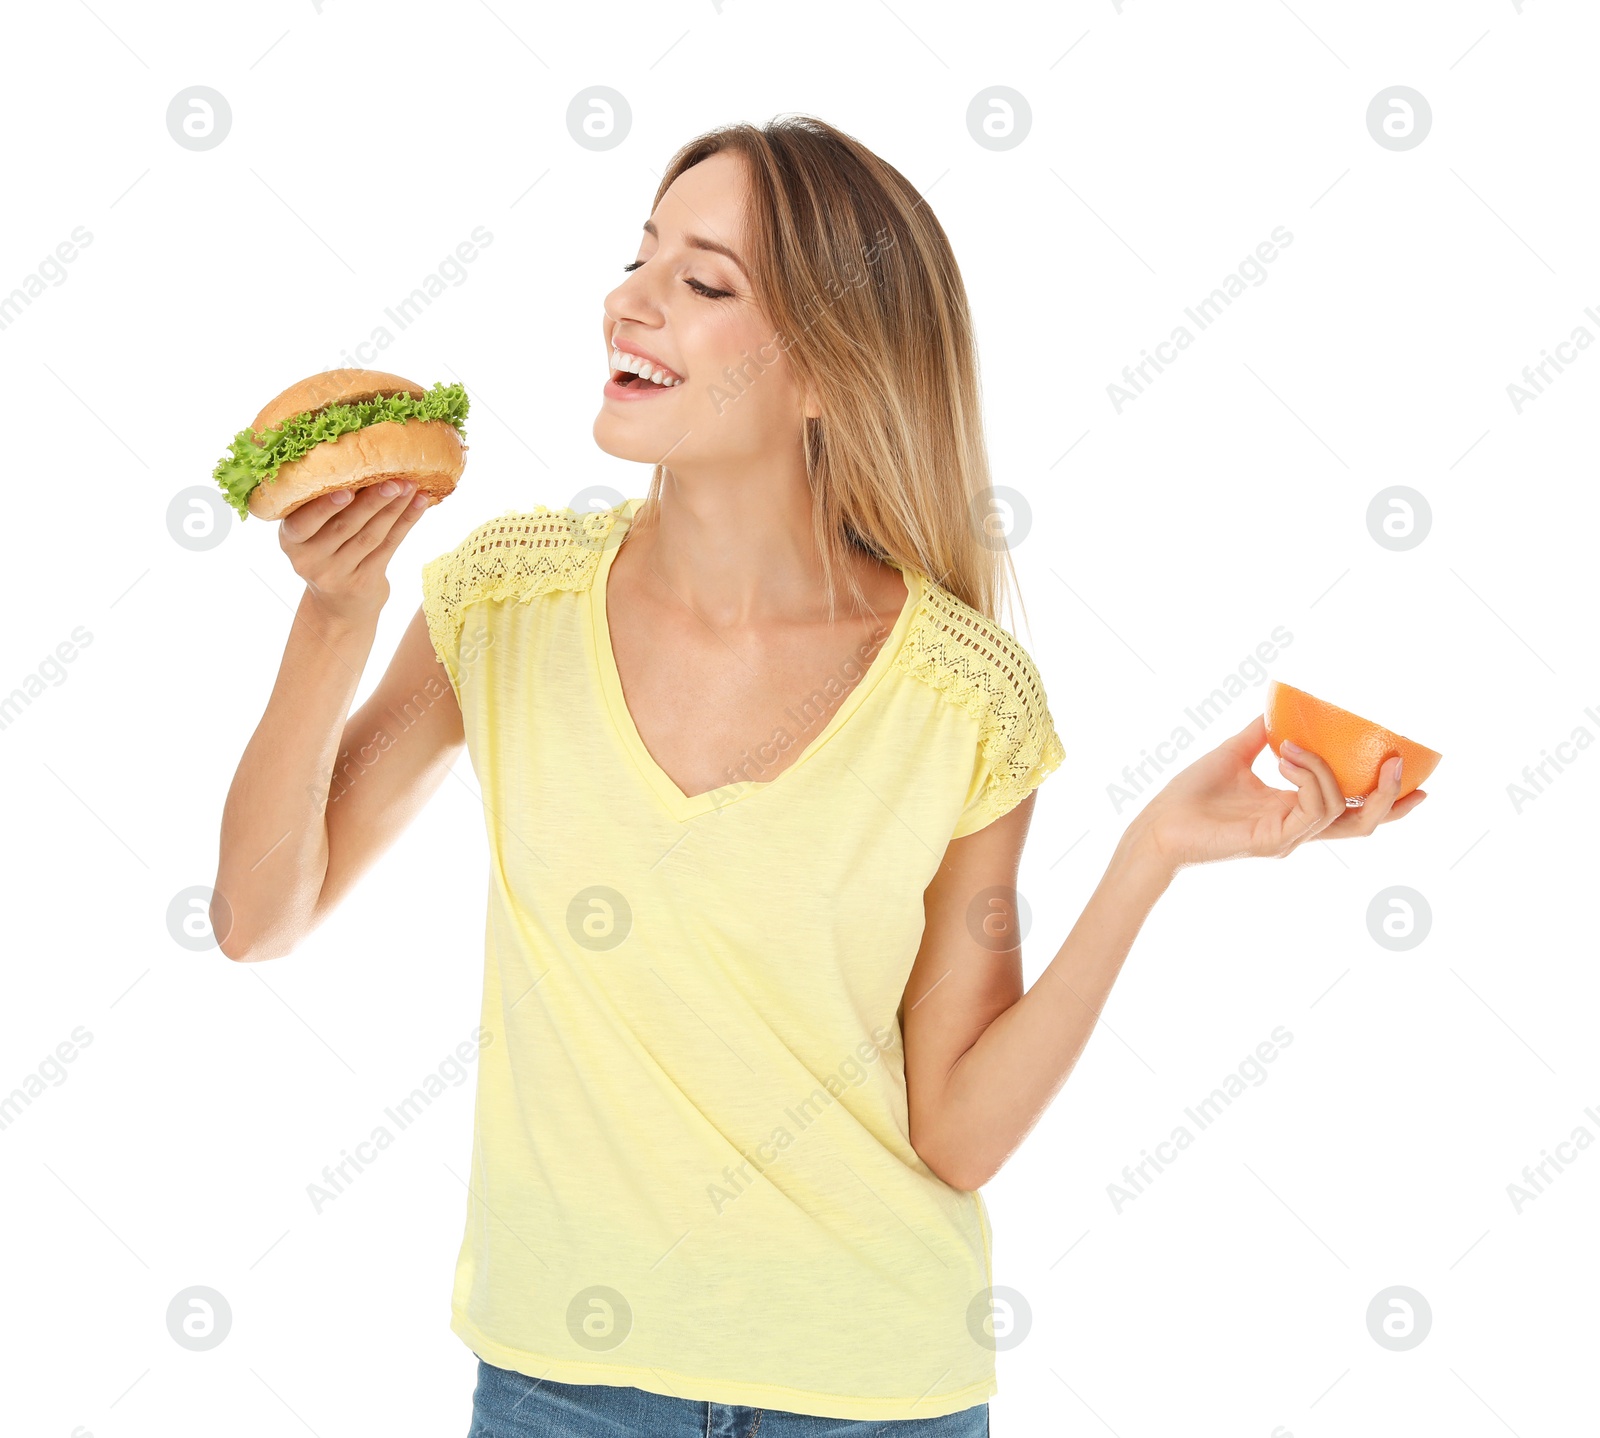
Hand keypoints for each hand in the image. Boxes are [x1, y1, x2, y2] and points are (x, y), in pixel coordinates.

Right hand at [279, 479, 431, 626]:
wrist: (337, 603)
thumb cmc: (325, 551)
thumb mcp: (310, 533)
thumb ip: (322, 504)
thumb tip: (355, 457)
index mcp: (290, 539)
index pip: (304, 521)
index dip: (325, 506)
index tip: (346, 488)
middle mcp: (309, 559)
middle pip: (344, 526)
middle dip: (371, 501)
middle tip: (393, 479)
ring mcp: (337, 574)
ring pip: (370, 536)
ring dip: (393, 508)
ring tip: (410, 485)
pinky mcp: (364, 581)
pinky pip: (388, 546)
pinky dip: (406, 522)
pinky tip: (419, 503)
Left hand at [1125, 714, 1428, 871]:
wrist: (1158, 824)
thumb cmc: (1189, 794)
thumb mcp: (1235, 753)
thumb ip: (1263, 733)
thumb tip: (1284, 704)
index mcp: (1293, 812)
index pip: (1351, 813)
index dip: (1388, 802)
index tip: (1422, 784)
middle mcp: (1297, 830)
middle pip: (1363, 824)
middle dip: (1388, 796)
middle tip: (1397, 761)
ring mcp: (1288, 839)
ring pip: (1340, 811)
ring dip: (1327, 769)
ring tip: (1295, 746)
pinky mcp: (1273, 841)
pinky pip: (1312, 809)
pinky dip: (1308, 777)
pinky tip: (1287, 757)